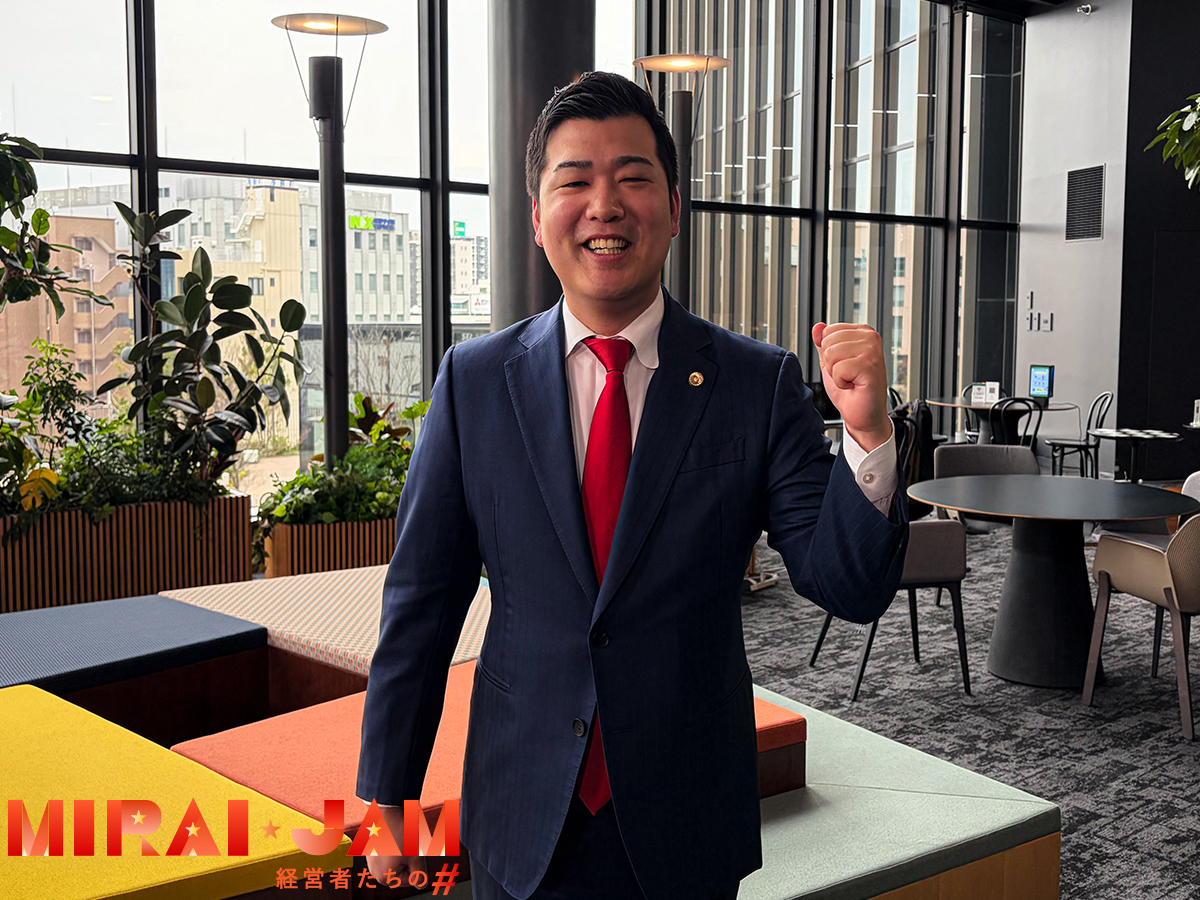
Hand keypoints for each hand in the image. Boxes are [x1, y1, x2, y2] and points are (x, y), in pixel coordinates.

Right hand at [365, 806, 425, 885]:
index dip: (416, 863)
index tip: (410, 849)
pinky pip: (389, 852)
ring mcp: (371, 861)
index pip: (411, 878)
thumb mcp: (416, 855)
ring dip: (403, 850)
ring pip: (397, 860)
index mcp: (384, 877)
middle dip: (409, 857)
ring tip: (400, 837)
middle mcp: (375, 872)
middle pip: (403, 870)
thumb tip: (421, 885)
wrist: (386, 809)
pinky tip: (393, 834)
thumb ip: (420, 874)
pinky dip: (395, 844)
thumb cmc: (401, 833)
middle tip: (407, 841)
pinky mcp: (371, 849)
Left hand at [811, 322, 890, 451]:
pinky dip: (841, 382)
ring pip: (831, 354)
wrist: (863, 414)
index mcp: (863, 333)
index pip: (828, 331)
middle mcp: (870, 338)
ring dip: (836, 373)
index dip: (828, 353)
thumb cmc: (851, 390)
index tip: (844, 365)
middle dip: (831, 363)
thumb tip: (817, 327)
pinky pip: (838, 369)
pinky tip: (854, 385)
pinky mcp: (870, 366)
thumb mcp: (831, 362)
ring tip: (851, 379)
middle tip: (847, 375)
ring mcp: (872, 350)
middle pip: (828, 342)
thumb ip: (824, 343)